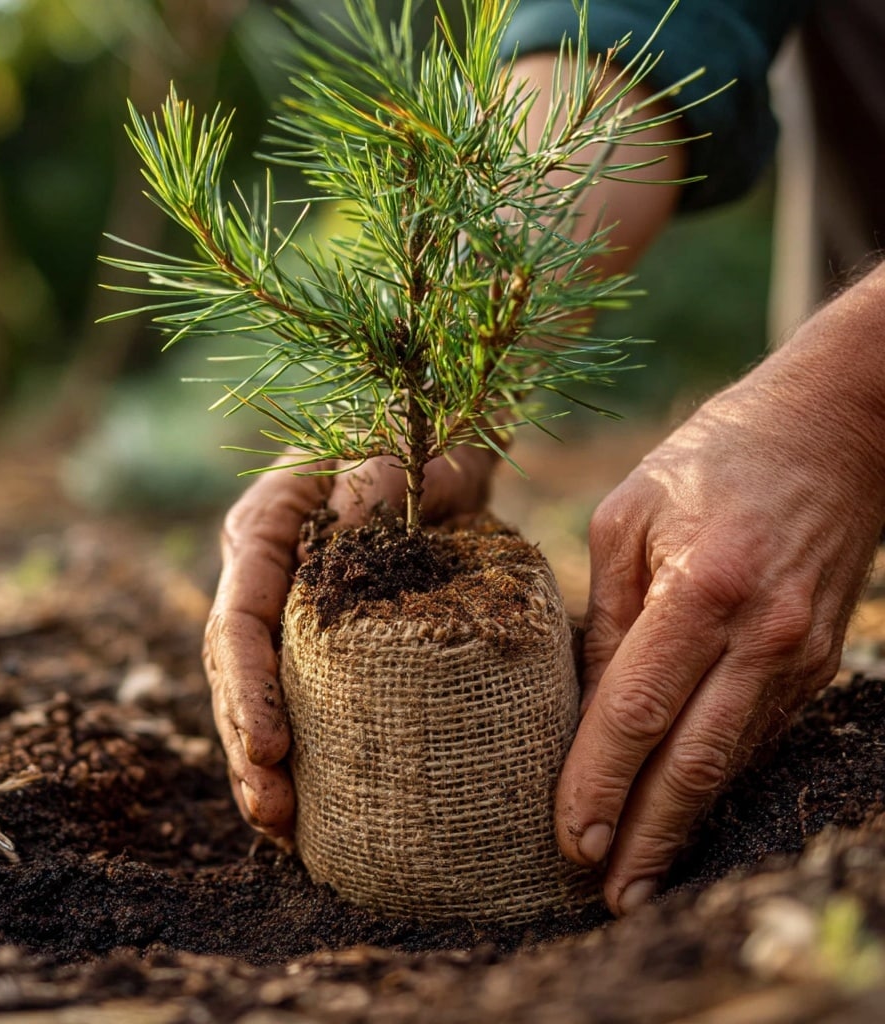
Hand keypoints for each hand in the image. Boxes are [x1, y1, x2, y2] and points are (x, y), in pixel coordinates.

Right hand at [203, 445, 498, 839]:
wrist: (437, 444)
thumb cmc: (419, 441)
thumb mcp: (404, 450)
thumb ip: (377, 481)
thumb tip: (342, 535)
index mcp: (267, 525)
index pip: (239, 613)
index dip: (248, 686)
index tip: (272, 748)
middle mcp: (262, 570)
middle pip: (234, 665)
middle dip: (247, 742)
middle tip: (274, 812)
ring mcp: (284, 604)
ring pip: (256, 689)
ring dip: (260, 758)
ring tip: (282, 828)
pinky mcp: (314, 632)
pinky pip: (294, 690)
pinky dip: (296, 744)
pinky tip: (307, 800)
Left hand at [556, 278, 884, 915]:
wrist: (831, 431)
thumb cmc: (710, 461)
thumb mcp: (629, 515)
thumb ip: (605, 612)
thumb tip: (585, 701)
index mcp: (700, 589)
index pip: (637, 711)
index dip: (599, 782)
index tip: (569, 838)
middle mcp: (761, 635)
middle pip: (693, 760)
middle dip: (646, 835)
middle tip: (606, 895)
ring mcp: (800, 653)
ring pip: (733, 759)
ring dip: (685, 822)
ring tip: (639, 877)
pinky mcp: (818, 660)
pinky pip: (759, 732)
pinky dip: (719, 778)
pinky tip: (686, 810)